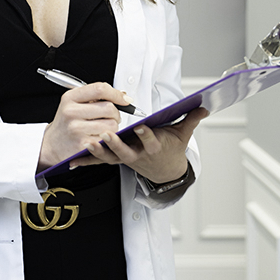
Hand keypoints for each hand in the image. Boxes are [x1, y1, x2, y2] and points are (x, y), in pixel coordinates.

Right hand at [37, 82, 126, 172]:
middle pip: (109, 108)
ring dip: (113, 128)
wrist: (52, 145)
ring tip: (104, 129)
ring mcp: (76, 129)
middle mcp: (71, 112)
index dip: (116, 93)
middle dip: (116, 113)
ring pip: (111, 125)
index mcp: (70, 98)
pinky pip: (106, 139)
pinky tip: (100, 138)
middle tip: (110, 118)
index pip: (100, 89)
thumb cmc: (66, 123)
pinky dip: (107, 139)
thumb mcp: (73, 103)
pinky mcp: (82, 145)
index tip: (124, 99)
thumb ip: (94, 96)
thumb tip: (122, 95)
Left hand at [69, 106, 207, 182]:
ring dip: (98, 153)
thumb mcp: (183, 135)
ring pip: (111, 158)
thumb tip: (204, 107)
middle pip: (126, 151)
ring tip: (88, 145)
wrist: (166, 172)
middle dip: (116, 144)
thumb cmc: (171, 149)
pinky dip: (87, 161)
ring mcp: (127, 159)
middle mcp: (139, 155)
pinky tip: (74, 159)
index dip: (145, 134)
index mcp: (154, 147)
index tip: (141, 127)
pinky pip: (101, 162)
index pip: (150, 140)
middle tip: (106, 135)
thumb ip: (191, 120)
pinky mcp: (118, 161)